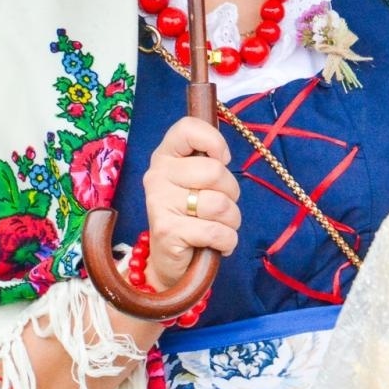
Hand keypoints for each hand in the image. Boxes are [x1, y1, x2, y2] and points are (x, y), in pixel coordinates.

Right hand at [140, 117, 240, 289]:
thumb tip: (224, 155)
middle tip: (220, 207)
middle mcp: (157, 175)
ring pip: (220, 204)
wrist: (168, 260)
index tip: (221, 161)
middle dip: (231, 192)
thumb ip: (207, 160)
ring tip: (219, 227)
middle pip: (215, 171)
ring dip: (231, 221)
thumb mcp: (196, 181)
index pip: (188, 128)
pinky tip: (217, 245)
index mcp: (165, 155)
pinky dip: (227, 242)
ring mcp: (159, 203)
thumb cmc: (190, 214)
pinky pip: (217, 232)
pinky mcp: (167, 231)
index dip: (214, 142)